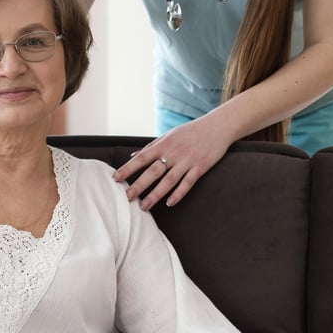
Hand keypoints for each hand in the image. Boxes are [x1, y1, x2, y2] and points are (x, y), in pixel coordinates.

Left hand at [112, 115, 233, 208]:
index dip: (128, 168)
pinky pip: (188, 183)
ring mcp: (187, 161)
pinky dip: (178, 194)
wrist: (217, 126)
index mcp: (163, 144)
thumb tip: (133, 156)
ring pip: (169, 180)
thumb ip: (151, 146)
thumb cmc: (190, 131)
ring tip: (145, 206)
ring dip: (156, 194)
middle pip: (153, 171)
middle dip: (139, 185)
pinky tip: (170, 203)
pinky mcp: (200, 167)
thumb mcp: (169, 135)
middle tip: (127, 197)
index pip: (142, 158)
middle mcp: (173, 153)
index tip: (116, 178)